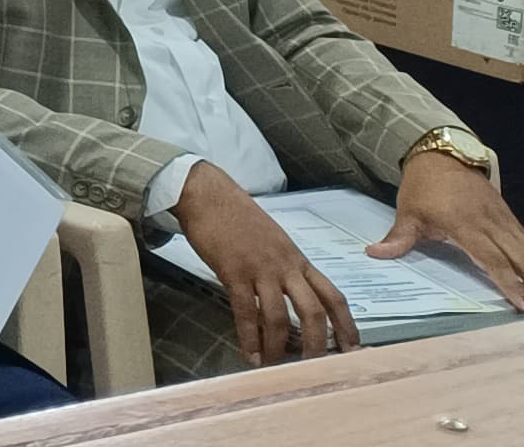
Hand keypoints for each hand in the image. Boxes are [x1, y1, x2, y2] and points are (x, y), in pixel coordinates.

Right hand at [172, 161, 355, 363]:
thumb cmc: (238, 217)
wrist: (208, 195)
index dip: (346, 325)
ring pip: (278, 315)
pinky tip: (248, 353)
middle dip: (317, 342)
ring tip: (274, 365)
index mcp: (299, 260)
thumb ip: (284, 266)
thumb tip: (289, 294)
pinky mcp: (233, 271)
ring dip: (278, 345)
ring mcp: (260, 269)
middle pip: (313, 310)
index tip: (353, 349)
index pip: (333, 296)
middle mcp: (286, 266)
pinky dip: (248, 336)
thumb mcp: (273, 241)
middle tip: (315, 366)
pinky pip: (244, 310)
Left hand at [377, 148, 523, 307]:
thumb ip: (398, 237)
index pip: (492, 259)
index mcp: (465, 225)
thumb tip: (375, 253)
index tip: (520, 301)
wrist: (440, 154)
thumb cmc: (422, 186)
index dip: (508, 281)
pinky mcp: (505, 213)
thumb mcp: (408, 212)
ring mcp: (500, 217)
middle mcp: (489, 223)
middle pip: (516, 256)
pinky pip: (522, 236)